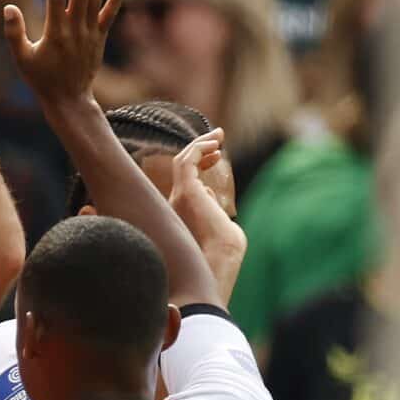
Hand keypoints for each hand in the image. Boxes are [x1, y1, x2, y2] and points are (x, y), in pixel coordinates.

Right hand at [2, 0, 125, 107]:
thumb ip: (14, 33)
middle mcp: (75, 31)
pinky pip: (109, 16)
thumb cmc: (41, 79)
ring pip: (95, 2)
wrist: (68, 99)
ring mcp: (90, 34)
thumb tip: (8, 7)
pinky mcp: (99, 39)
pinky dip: (116, 0)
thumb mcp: (22, 59)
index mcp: (55, 34)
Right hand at [168, 130, 247, 291]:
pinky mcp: (186, 192)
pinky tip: (215, 145)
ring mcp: (178, 198)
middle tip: (218, 137)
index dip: (201, 162)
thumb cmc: (224, 253)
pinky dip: (199, 149)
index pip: (187, 180)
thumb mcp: (219, 227)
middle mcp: (175, 204)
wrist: (219, 262)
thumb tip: (208, 194)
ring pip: (183, 161)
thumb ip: (211, 211)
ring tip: (218, 136)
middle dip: (200, 148)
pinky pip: (187, 162)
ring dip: (200, 144)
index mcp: (183, 213)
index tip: (218, 154)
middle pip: (182, 167)